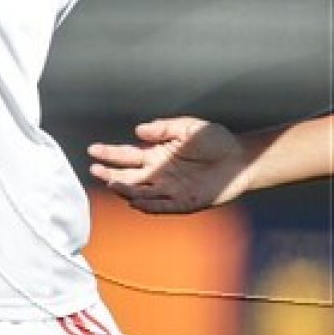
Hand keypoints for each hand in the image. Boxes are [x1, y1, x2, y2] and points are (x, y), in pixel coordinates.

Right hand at [87, 117, 250, 213]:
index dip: (110, 153)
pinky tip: (134, 201)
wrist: (240, 159)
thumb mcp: (190, 128)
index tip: (93, 150)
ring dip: (125, 189)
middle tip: (95, 170)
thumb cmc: (216, 141)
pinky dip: (147, 205)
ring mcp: (169, 189)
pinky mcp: (183, 203)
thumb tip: (139, 130)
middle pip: (128, 176)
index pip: (128, 155)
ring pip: (140, 192)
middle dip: (110, 173)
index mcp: (158, 154)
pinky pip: (161, 206)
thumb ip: (165, 129)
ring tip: (112, 183)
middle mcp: (159, 173)